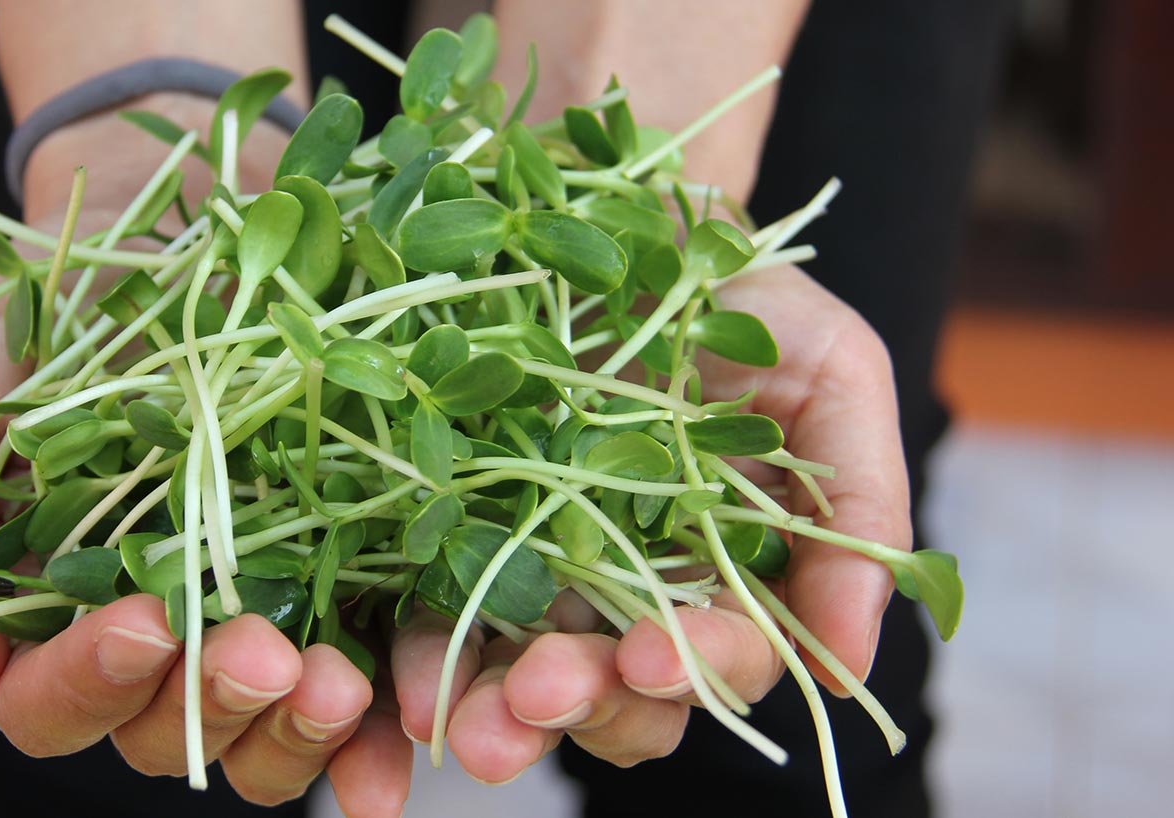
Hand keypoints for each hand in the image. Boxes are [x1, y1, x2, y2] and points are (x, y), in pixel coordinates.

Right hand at [0, 270, 410, 811]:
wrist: (160, 218)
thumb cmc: (35, 307)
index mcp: (48, 607)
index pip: (49, 702)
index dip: (87, 683)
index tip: (143, 619)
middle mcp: (151, 627)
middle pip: (164, 733)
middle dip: (209, 704)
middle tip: (261, 652)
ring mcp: (245, 609)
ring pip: (262, 730)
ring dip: (297, 727)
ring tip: (335, 679)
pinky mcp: (332, 575)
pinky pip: (360, 679)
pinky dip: (376, 728)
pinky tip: (401, 731)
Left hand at [388, 264, 908, 781]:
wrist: (627, 215)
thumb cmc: (747, 296)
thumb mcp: (836, 375)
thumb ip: (861, 510)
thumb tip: (853, 672)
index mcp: (734, 575)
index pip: (723, 656)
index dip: (695, 669)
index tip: (652, 656)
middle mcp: (638, 592)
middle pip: (619, 692)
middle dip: (580, 707)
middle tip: (533, 700)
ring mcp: (545, 567)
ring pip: (523, 675)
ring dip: (492, 710)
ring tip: (457, 722)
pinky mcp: (462, 531)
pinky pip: (437, 608)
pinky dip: (423, 652)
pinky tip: (403, 676)